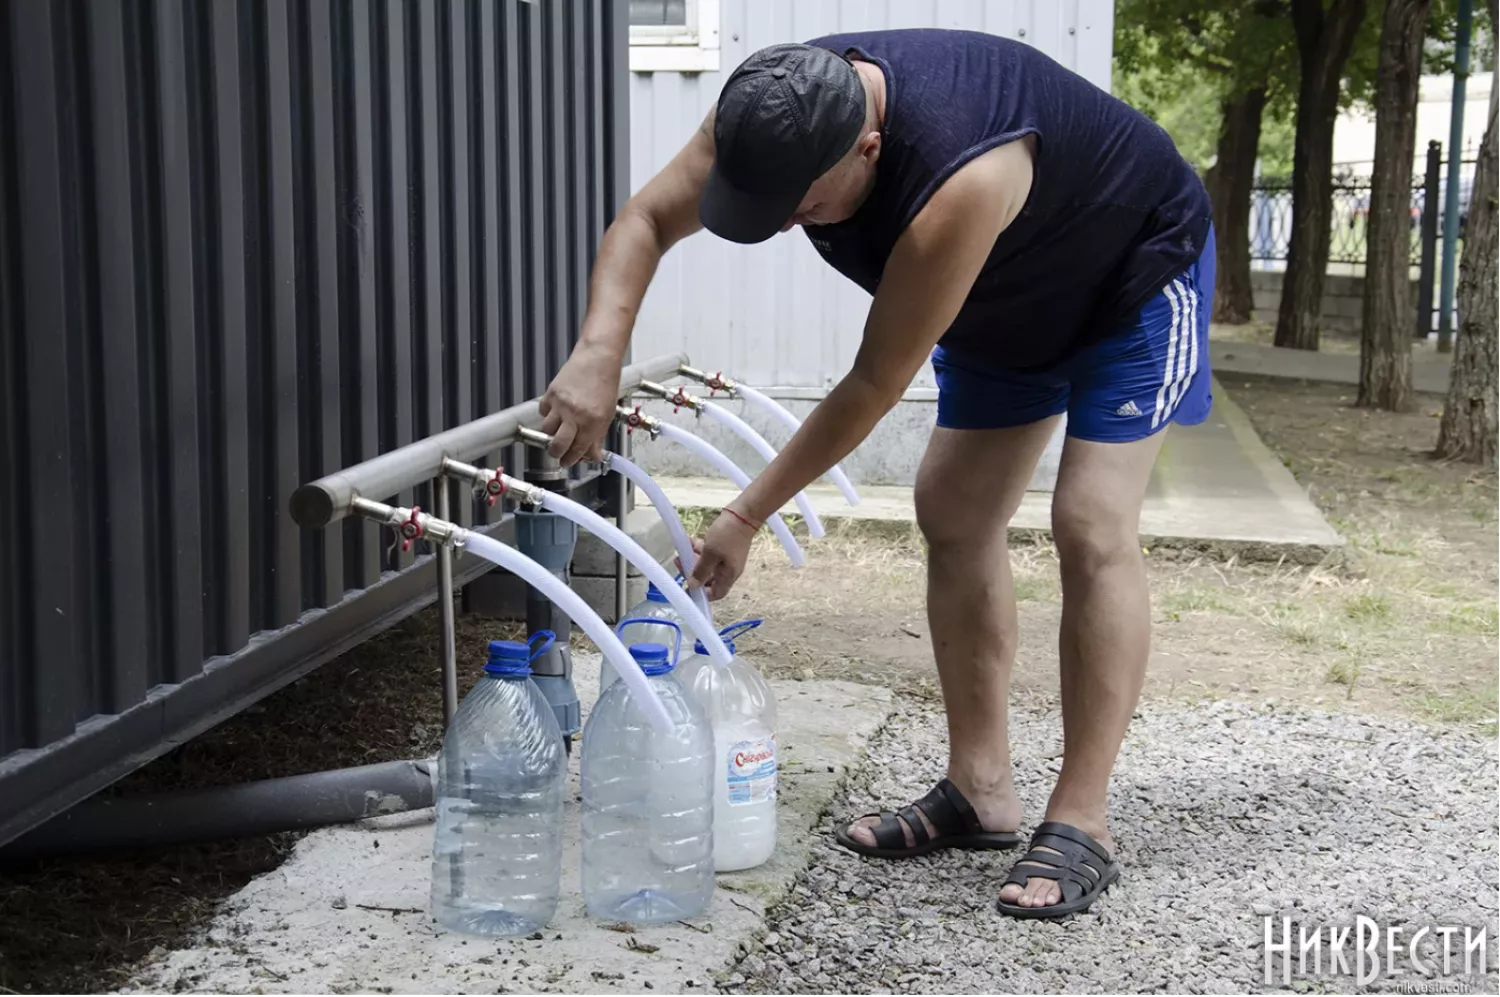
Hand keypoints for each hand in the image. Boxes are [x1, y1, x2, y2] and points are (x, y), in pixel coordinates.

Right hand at [538, 343, 622, 464]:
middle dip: (556, 454)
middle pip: (557, 445)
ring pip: (546, 430)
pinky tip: (556, 412)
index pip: (577, 451)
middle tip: (558, 454)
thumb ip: (598, 436)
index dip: (571, 460)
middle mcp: (575, 415)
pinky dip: (547, 415)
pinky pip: (543, 412)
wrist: (597, 359)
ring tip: (558, 430)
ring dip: (551, 434)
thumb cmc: (605, 383)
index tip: (568, 462)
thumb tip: (593, 455)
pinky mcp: (551, 394)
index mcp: (592, 422)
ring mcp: (561, 405)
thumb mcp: (608, 414)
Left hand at [684, 506, 759, 600]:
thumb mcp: (711, 554)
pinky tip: (689, 541)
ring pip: (706, 564)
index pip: (716, 593)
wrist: (744, 514)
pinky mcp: (723, 547)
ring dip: (693, 559)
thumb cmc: (728, 535)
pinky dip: (699, 549)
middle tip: (679, 563)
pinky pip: (709, 553)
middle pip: (708, 578)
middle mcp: (728, 569)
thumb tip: (693, 586)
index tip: (687, 589)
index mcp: (728, 575)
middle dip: (692, 572)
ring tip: (681, 551)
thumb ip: (701, 571)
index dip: (702, 594)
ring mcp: (726, 558)